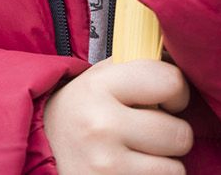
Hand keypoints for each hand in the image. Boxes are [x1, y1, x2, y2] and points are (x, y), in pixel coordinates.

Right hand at [44, 58, 192, 174]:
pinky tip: (130, 169)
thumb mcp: (99, 79)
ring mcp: (106, 163)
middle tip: (149, 132)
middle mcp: (101, 124)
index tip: (167, 100)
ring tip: (136, 152)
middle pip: (179, 133)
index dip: (177, 92)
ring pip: (174, 167)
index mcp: (99, 86)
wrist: (40, 149)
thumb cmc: (82, 111)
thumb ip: (136, 66)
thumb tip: (180, 56)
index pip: (169, 80)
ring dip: (162, 162)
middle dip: (171, 135)